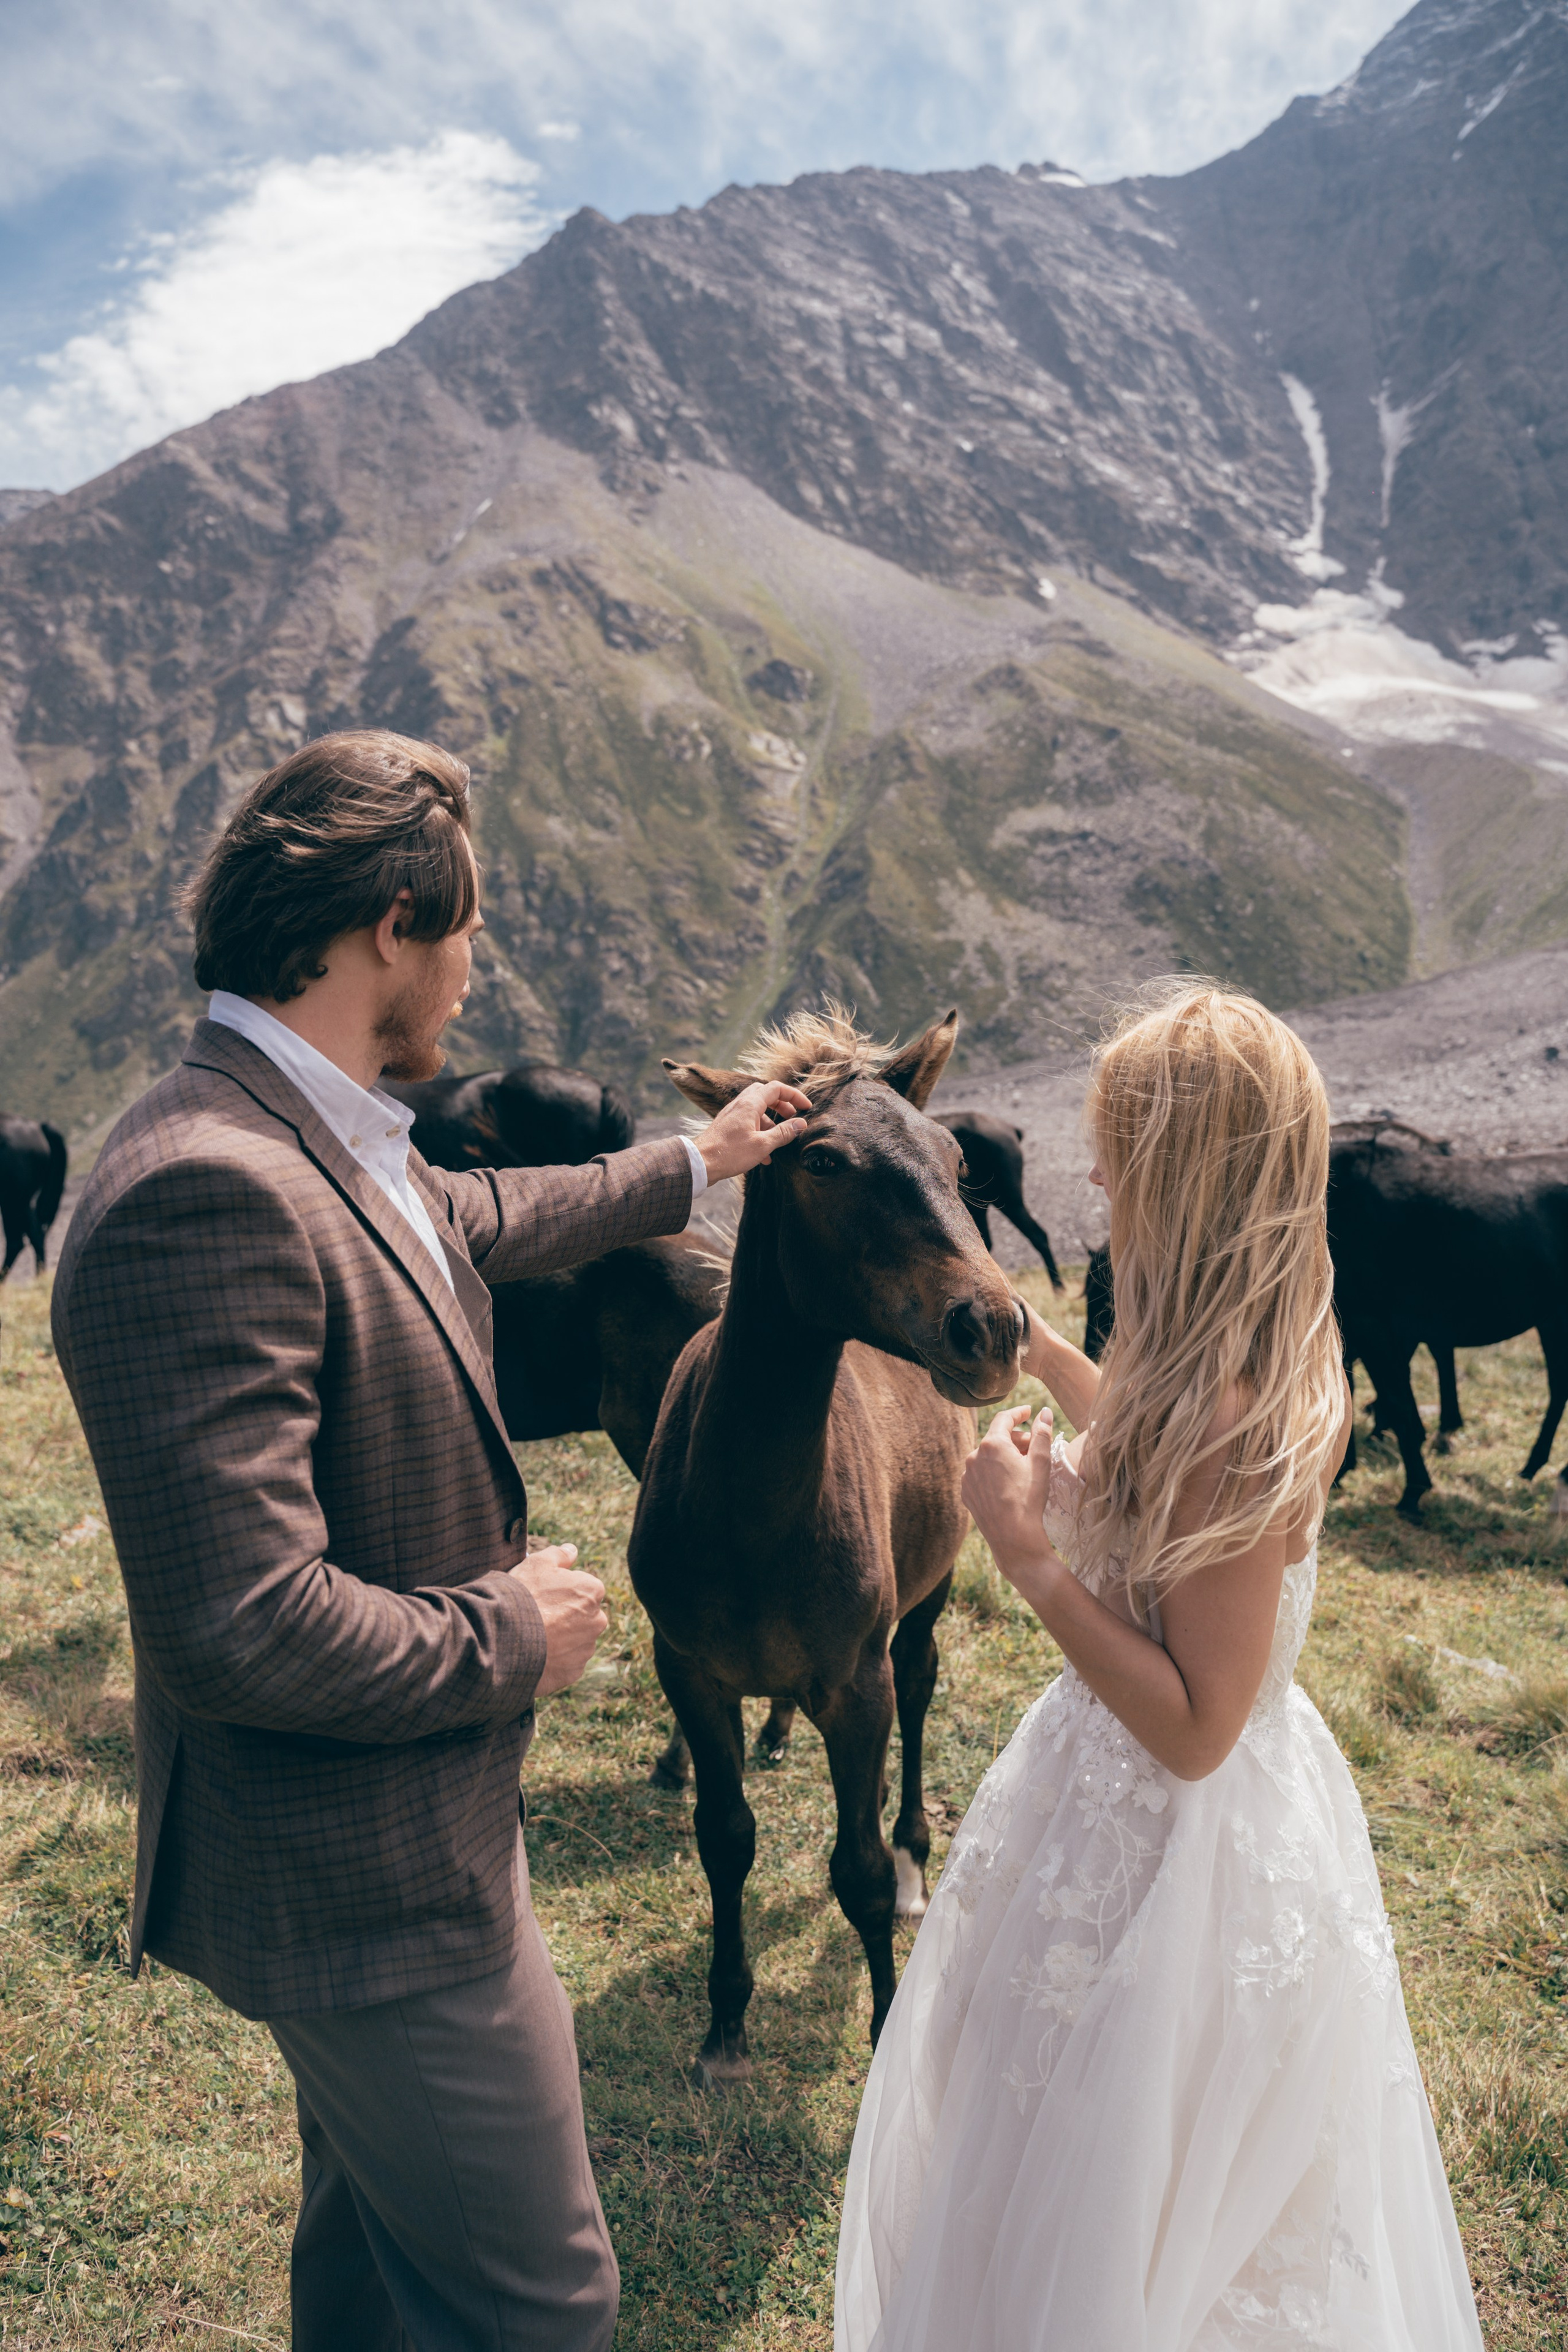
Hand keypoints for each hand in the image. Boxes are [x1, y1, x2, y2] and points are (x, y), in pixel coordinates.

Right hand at [511, 1543, 608, 1696]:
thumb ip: (559, 1554)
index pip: (583, 1589)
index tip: (542, 1596)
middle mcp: (597, 1621)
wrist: (502, 1639)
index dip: (561, 1592)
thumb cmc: (521, 1595)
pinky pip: (566, 1663)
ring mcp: (586, 1649)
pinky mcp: (573, 1672)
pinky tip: (534, 1655)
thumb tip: (572, 1551)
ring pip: (576, 1641)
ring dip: (561, 1639)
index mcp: (592, 1592)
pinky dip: (554, 1660)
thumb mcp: (536, 1563)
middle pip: (582, 1616)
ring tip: (532, 1637)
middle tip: (537, 1617)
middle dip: (566, 1617)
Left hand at [695, 1080, 812, 1181]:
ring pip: (757, 1110)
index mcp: (750, 1104)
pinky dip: (759, 1132)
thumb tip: (801, 1124)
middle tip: (792, 1118)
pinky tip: (764, 1155)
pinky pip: (748, 1123)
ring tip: (780, 1140)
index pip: (777, 1088)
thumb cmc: (730, 1153)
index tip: (806, 1107)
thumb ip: (783, 1133)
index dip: (794, 1095)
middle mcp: (740, 1105)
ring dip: (771, 1122)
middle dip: (782, 1105)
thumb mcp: (762, 1144)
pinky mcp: (727, 1126)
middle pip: (766, 1095)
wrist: (700, 1162)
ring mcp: (732, 1115)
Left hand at [961, 1405, 1061, 1606]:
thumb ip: (1042, 1433)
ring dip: (1004, 1458)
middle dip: (1016, 1440)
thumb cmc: (1029, 1498)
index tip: (1028, 1412)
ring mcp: (967, 1475)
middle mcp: (974, 1456)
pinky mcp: (966, 1491)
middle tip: (1034, 1451)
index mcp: (992, 1444)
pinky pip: (980, 1474)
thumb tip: (1045, 1412)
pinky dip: (993, 1474)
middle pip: (997, 1439)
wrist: (1013, 1536)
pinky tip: (1008, 1486)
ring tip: (1022, 1471)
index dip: (1018, 1413)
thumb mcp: (1041, 1463)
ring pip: (988, 1457)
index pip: (1004, 1419)